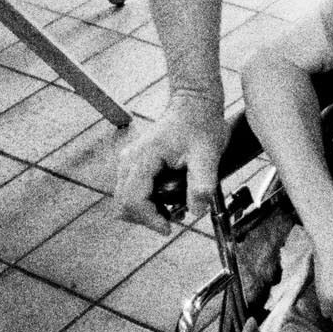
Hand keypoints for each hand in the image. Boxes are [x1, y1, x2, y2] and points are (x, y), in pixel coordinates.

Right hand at [114, 90, 224, 233]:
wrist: (195, 103)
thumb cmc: (201, 123)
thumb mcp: (208, 154)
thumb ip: (202, 183)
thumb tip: (197, 211)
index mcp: (143, 158)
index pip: (133, 200)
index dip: (150, 219)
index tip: (169, 228)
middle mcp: (129, 160)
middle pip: (124, 204)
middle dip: (147, 217)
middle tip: (173, 219)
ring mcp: (130, 161)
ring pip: (126, 199)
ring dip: (147, 210)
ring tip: (175, 208)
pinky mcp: (136, 162)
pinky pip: (133, 190)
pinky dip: (148, 200)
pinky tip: (170, 198)